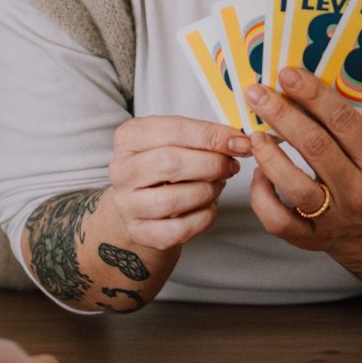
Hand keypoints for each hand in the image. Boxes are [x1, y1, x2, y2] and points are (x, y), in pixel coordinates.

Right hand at [103, 115, 251, 250]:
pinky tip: (208, 206)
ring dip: (208, 191)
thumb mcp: (179, 140)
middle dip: (212, 164)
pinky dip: (203, 217)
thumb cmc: (165, 164)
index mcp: (129, 138)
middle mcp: (121, 170)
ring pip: (174, 200)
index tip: (240, 142)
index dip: (212, 136)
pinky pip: (178, 229)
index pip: (174, 131)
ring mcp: (127, 204)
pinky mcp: (140, 231)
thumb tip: (239, 141)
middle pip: (171, 163)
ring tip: (218, 185)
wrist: (143, 200)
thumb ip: (205, 137)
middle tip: (231, 166)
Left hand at [242, 67, 361, 252]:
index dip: (313, 95)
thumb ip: (339, 125)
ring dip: (270, 156)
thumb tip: (296, 83)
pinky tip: (258, 174)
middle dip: (282, 115)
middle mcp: (357, 191)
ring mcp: (333, 219)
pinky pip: (278, 218)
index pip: (343, 122)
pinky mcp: (309, 239)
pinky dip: (262, 194)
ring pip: (295, 186)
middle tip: (257, 94)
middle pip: (316, 147)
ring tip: (253, 134)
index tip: (287, 75)